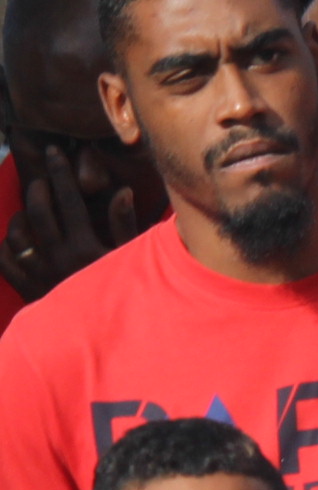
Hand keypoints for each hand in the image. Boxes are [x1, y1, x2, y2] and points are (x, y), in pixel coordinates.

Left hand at [0, 132, 146, 303]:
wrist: (107, 336)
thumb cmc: (126, 296)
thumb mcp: (132, 259)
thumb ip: (124, 225)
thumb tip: (121, 192)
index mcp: (84, 246)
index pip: (69, 201)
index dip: (60, 174)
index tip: (54, 153)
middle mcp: (58, 257)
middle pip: (38, 213)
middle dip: (38, 189)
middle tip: (41, 179)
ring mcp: (41, 274)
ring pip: (17, 236)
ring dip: (19, 217)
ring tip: (26, 209)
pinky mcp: (30, 290)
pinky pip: (6, 262)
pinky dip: (5, 247)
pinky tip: (12, 240)